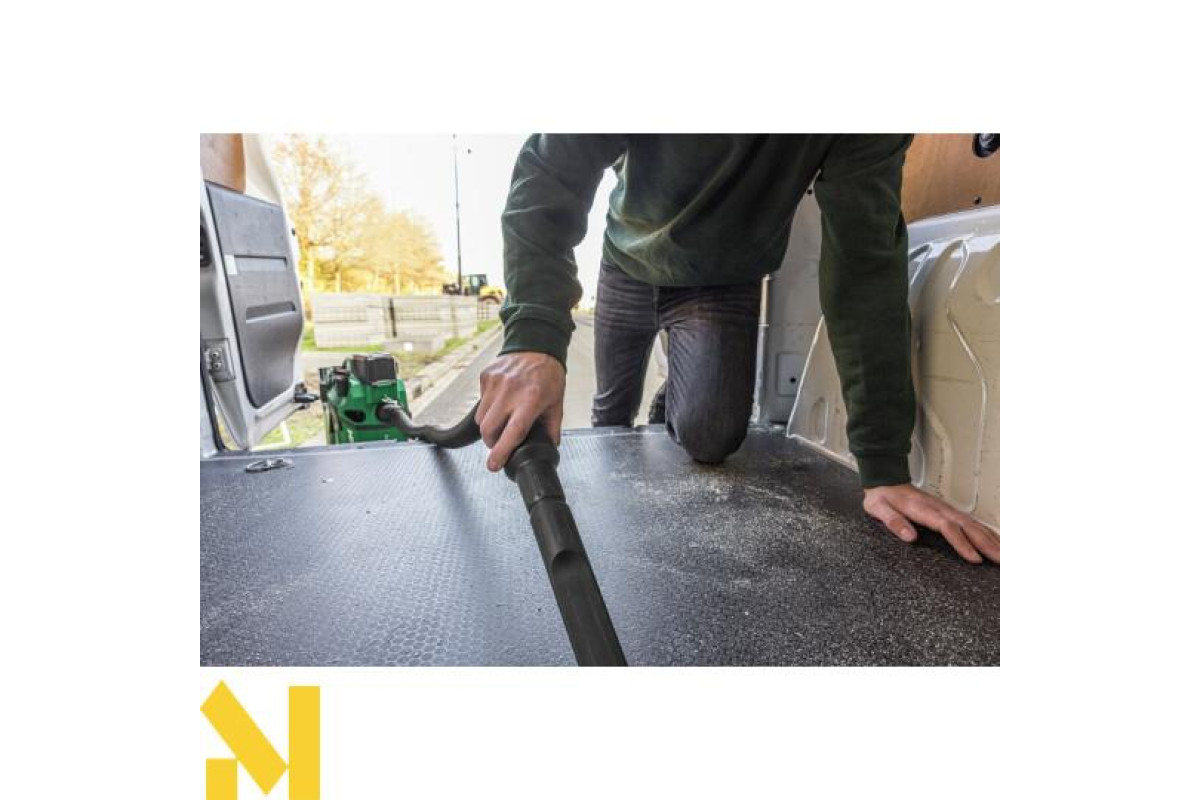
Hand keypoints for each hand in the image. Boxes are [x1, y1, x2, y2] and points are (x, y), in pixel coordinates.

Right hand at [476, 352, 565, 471]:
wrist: (537, 345)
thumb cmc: (548, 375)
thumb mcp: (556, 403)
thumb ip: (551, 428)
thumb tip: (549, 447)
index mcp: (530, 401)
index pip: (512, 432)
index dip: (501, 452)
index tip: (493, 465)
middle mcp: (510, 392)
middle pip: (488, 429)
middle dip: (491, 442)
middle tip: (499, 443)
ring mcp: (496, 383)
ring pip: (481, 417)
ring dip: (489, 425)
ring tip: (503, 417)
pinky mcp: (486, 376)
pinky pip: (481, 401)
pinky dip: (488, 406)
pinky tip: (502, 399)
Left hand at [863, 483, 999, 564]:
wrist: (885, 478)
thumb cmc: (882, 497)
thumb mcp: (879, 509)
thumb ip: (893, 522)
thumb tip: (910, 536)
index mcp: (924, 510)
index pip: (947, 527)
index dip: (962, 543)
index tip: (975, 558)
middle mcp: (939, 508)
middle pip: (967, 526)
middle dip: (987, 544)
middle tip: (1002, 560)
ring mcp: (946, 509)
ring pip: (973, 524)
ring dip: (991, 539)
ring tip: (1005, 554)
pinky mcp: (948, 511)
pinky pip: (970, 522)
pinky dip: (986, 532)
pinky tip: (996, 541)